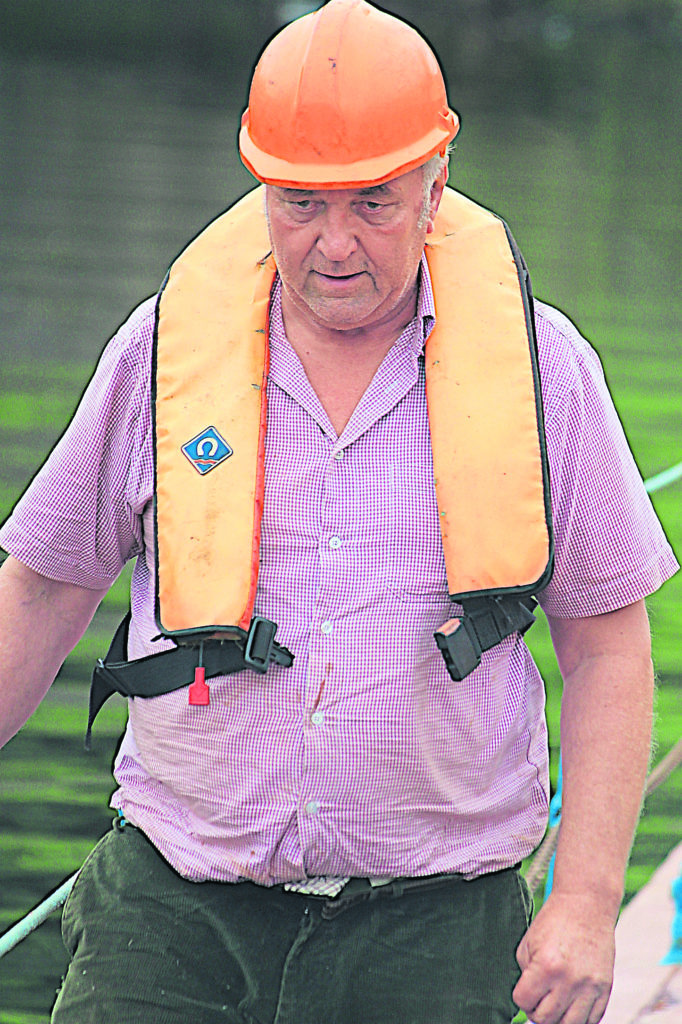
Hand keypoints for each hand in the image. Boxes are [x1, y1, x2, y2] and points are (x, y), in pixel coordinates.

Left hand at [513, 891, 615, 1023]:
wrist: (587, 905)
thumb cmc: (555, 921)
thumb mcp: (529, 943)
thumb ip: (525, 975)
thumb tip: (528, 1001)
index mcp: (546, 966)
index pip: (524, 1002)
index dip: (521, 997)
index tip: (525, 988)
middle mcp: (570, 980)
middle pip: (546, 1019)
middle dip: (537, 1010)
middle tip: (539, 997)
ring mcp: (590, 987)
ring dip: (558, 1018)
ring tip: (555, 1002)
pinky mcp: (606, 989)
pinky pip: (592, 1020)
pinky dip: (579, 1018)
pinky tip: (572, 1003)